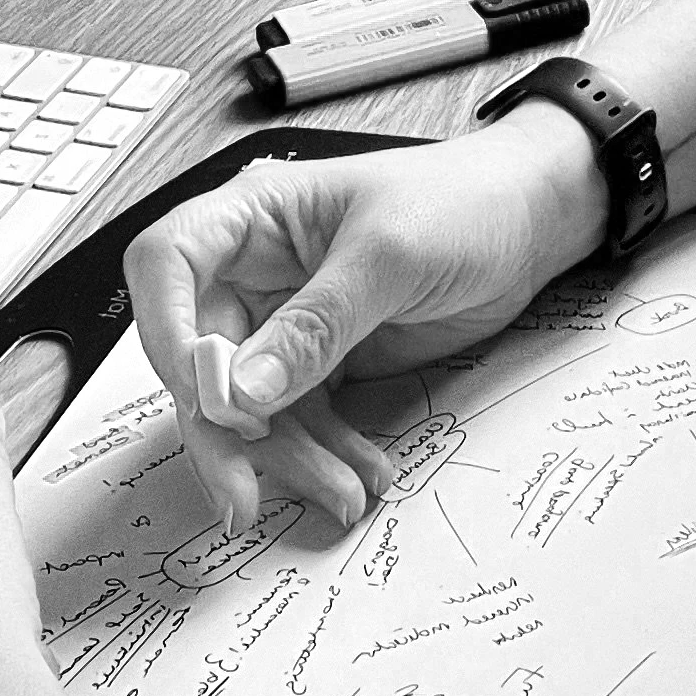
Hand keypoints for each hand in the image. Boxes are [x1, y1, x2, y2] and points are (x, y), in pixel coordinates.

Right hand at [125, 115, 604, 532]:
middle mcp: (256, 266)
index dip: (165, 332)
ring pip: (250, 403)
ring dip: (288, 456)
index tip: (201, 398)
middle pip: (201, 355)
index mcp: (255, 213)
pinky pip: (299, 417)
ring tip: (343, 490)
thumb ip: (314, 326)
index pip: (169, 265)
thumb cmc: (463, 201)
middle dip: (226, 430)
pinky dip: (324, 454)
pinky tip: (361, 475)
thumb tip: (241, 393)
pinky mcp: (322, 357)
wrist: (531, 221)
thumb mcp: (389, 256)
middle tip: (244, 494)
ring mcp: (287, 317)